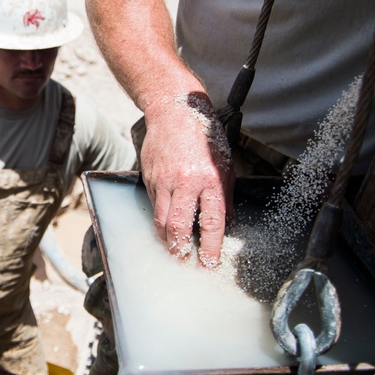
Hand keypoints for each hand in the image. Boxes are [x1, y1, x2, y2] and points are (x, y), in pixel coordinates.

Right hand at [140, 93, 233, 266]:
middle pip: (179, 226)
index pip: (211, 222)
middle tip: (183, 259)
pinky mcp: (150, 178)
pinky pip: (155, 205)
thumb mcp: (224, 165)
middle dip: (180, 248)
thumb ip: (224, 195)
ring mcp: (164, 180)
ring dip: (167, 238)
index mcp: (209, 179)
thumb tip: (224, 222)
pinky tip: (166, 222)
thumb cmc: (203, 136)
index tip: (208, 262)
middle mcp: (186, 181)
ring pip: (162, 220)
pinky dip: (161, 217)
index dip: (210, 247)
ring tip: (173, 247)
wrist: (174, 112)